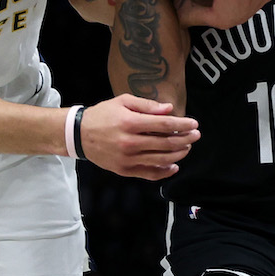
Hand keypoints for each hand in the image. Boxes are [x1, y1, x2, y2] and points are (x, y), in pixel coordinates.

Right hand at [80, 95, 199, 178]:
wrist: (78, 134)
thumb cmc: (103, 115)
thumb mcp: (123, 101)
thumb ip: (147, 105)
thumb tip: (169, 109)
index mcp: (130, 123)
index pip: (165, 125)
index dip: (183, 125)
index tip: (194, 124)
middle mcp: (129, 143)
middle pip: (166, 144)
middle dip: (186, 139)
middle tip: (196, 135)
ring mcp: (127, 159)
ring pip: (161, 160)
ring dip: (178, 154)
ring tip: (186, 148)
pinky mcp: (124, 170)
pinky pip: (149, 174)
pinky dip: (164, 172)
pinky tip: (173, 166)